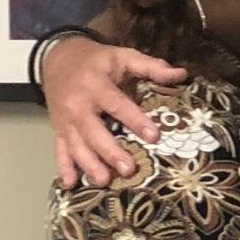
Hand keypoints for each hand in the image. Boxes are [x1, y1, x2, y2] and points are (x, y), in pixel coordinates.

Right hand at [46, 35, 188, 187]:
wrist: (57, 58)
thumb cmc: (97, 60)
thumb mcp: (123, 56)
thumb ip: (151, 66)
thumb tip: (182, 74)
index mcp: (96, 85)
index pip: (118, 105)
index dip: (136, 120)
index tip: (154, 136)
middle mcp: (77, 105)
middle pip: (94, 131)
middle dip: (110, 151)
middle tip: (128, 169)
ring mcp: (65, 120)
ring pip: (76, 145)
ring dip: (89, 164)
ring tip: (105, 180)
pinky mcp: (57, 129)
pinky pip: (59, 150)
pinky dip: (64, 167)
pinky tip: (70, 183)